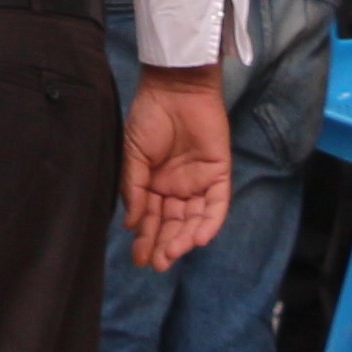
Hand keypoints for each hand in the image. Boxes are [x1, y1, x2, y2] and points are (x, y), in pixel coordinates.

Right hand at [122, 68, 229, 267]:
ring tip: (173, 253)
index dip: (146, 239)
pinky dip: (209, 223)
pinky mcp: (219, 176)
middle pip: (173, 224)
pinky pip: (216, 205)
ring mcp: (198, 183)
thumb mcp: (132, 155)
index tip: (139, 259)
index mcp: (153, 185)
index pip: (150, 219)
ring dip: (184, 238)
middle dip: (165, 244)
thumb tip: (131, 224)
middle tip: (158, 263)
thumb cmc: (149, 117)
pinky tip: (198, 239)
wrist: (175, 88)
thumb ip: (133, 188)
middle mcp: (176, 189)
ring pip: (194, 220)